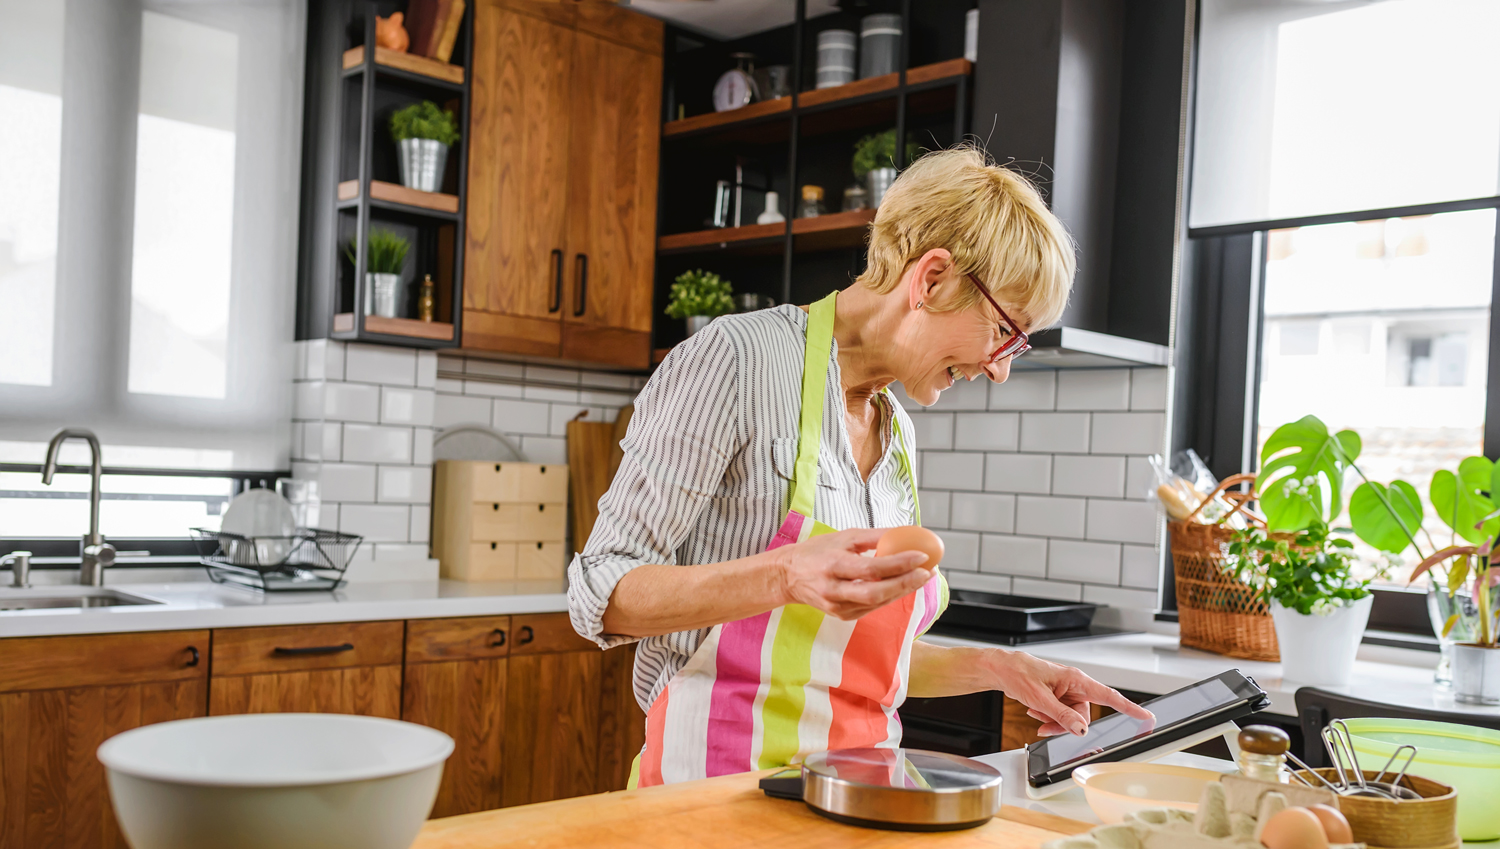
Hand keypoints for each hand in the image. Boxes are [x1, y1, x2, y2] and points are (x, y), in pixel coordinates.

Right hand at [776, 528, 931, 619]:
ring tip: (922, 576)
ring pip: (877, 602)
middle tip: (928, 572)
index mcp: (833, 565)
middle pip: (876, 592)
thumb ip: (873, 537)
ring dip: (903, 590)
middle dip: (906, 584)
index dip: (899, 563)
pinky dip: (889, 597)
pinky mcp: (842, 616)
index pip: (871, 568)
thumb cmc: (817, 552)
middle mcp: (834, 590)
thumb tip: (905, 533)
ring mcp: (837, 607)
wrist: (787, 577)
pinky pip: (871, 607)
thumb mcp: (842, 537)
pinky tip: (902, 586)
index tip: (922, 556)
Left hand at [988, 650, 1152, 737]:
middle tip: (1046, 725)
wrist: (1003, 669)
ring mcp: (1066, 691)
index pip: (1109, 696)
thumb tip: (1081, 729)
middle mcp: (1074, 685)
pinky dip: (1048, 718)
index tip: (1147, 717)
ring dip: (1054, 722)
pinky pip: (1061, 715)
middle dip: (1067, 725)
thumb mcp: (1040, 699)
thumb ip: (1062, 715)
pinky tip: (1035, 712)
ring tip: (1037, 716)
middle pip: (1085, 715)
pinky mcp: (1058, 697)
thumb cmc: (1020, 673)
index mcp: (1076, 679)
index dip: (1130, 708)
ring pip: (1072, 718)